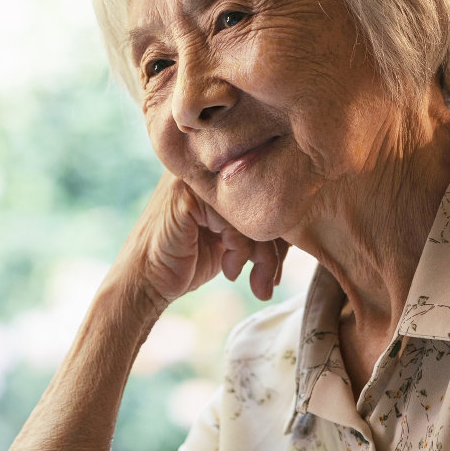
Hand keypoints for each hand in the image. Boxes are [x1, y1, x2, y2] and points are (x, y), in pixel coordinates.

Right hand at [119, 173, 288, 309]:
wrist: (145, 281)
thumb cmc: (189, 259)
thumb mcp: (231, 239)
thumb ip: (258, 221)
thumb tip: (304, 223)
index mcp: (220, 172)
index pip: (266, 191)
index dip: (279, 231)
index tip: (279, 267)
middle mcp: (209, 168)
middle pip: (263, 199)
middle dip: (273, 247)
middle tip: (271, 279)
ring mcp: (196, 177)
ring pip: (252, 212)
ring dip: (260, 256)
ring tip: (258, 282)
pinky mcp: (188, 194)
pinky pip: (234, 221)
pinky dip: (239, 251)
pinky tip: (229, 270)